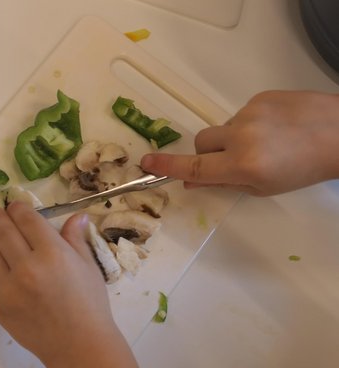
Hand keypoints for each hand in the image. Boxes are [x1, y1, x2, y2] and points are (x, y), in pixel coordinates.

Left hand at [0, 202, 116, 367]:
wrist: (79, 346)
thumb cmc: (89, 305)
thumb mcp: (88, 267)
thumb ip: (75, 239)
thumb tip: (75, 216)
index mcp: (52, 253)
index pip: (26, 219)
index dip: (18, 208)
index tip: (15, 205)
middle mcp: (26, 267)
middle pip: (3, 232)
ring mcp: (9, 289)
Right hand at [141, 90, 338, 195]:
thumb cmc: (303, 168)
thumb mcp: (263, 187)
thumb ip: (224, 182)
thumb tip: (192, 181)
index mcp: (243, 165)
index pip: (194, 168)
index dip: (167, 166)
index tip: (146, 163)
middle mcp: (242, 137)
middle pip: (201, 142)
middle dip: (207, 152)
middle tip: (228, 161)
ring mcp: (250, 113)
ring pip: (223, 129)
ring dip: (232, 138)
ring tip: (265, 143)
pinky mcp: (260, 97)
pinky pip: (241, 114)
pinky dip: (250, 124)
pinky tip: (274, 129)